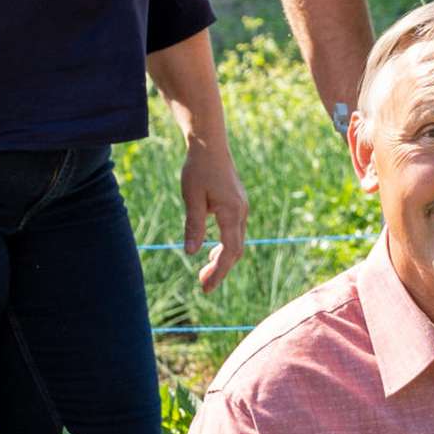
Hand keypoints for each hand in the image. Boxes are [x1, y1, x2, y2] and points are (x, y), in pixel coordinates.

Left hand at [180, 137, 249, 293]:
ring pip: (236, 242)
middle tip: (203, 286)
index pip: (229, 251)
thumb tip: (192, 253)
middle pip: (236, 250)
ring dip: (222, 259)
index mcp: (232, 213)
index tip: (206, 288)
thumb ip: (194, 226)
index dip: (218, 272)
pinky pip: (235, 232)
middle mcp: (241, 212)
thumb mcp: (191, 198)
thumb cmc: (198, 169)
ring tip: (205, 273)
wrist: (210, 145)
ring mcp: (241, 208)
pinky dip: (224, 246)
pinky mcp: (237, 204)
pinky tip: (211, 251)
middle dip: (220, 270)